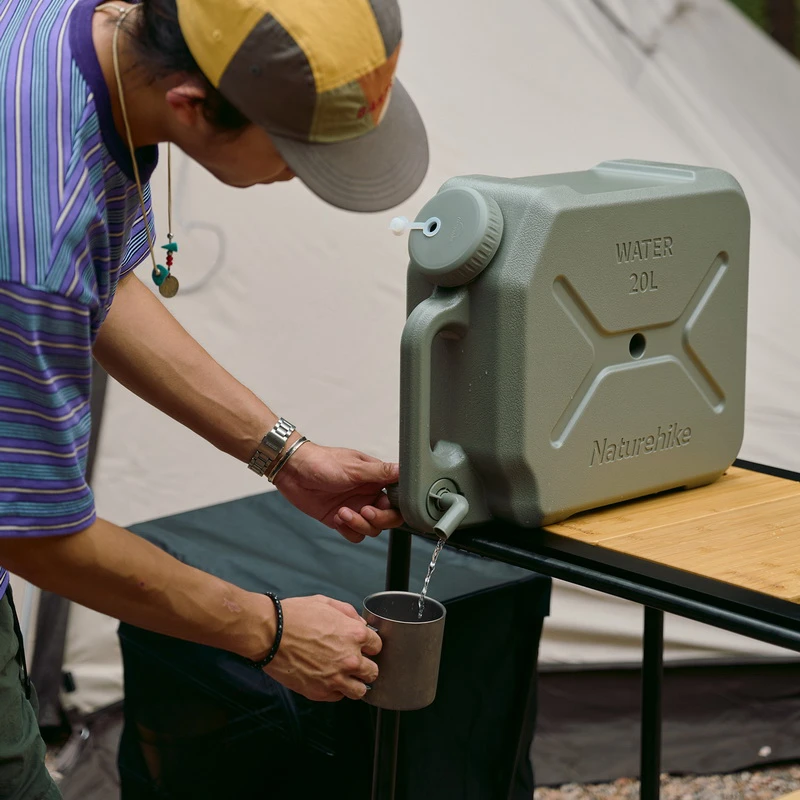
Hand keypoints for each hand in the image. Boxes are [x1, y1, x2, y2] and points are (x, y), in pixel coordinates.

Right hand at [265, 595, 380, 701]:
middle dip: (366, 666)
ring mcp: (336, 677)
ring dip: (355, 683)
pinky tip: (329, 680)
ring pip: (360, 690)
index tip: (364, 647)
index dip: (370, 645)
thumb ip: (348, 612)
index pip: (377, 646)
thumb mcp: (325, 603)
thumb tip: (359, 623)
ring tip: (346, 677)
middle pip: (373, 671)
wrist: (270, 633)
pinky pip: (338, 697)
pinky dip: (336, 690)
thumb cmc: (294, 616)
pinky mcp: (320, 692)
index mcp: (354, 634)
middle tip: (357, 663)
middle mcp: (350, 658)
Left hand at [274, 442, 402, 541]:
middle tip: (364, 511)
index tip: (382, 505)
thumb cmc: (322, 462)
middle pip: (389, 519)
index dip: (395, 508)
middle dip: (378, 520)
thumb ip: (381, 472)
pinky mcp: (341, 519)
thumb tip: (404, 469)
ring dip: (358, 525)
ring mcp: (356, 508)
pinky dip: (347, 530)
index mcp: (377, 480)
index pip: (399, 500)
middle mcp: (369, 495)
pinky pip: (355, 534)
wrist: (294, 471)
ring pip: (372, 529)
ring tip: (342, 512)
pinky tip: (336, 517)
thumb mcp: (355, 467)